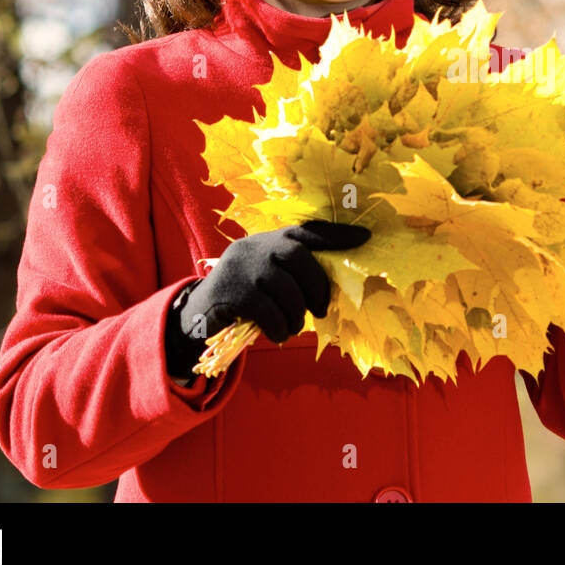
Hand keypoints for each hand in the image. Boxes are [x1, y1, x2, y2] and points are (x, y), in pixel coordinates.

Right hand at [164, 219, 370, 379]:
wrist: (200, 311)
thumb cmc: (246, 294)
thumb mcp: (268, 275)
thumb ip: (293, 272)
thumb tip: (332, 290)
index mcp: (271, 239)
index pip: (307, 231)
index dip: (337, 234)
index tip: (365, 237)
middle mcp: (256, 246)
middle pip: (298, 257)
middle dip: (317, 286)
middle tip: (321, 310)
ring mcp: (242, 267)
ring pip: (284, 288)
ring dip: (296, 314)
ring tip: (294, 327)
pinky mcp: (232, 291)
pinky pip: (267, 310)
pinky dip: (279, 326)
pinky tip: (278, 334)